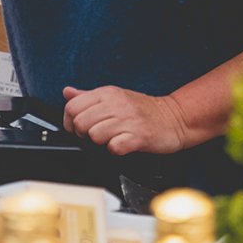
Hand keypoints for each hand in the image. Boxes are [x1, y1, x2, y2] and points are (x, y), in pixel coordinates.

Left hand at [62, 85, 187, 155]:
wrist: (175, 118)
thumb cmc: (143, 109)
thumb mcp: (114, 96)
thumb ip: (88, 96)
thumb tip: (67, 92)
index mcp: (107, 93)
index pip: (72, 106)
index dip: (69, 122)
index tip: (77, 129)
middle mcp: (115, 104)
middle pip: (80, 123)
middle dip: (83, 135)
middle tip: (94, 137)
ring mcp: (128, 120)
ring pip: (94, 135)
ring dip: (100, 143)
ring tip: (111, 140)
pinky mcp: (139, 137)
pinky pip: (114, 148)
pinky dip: (115, 150)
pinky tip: (123, 145)